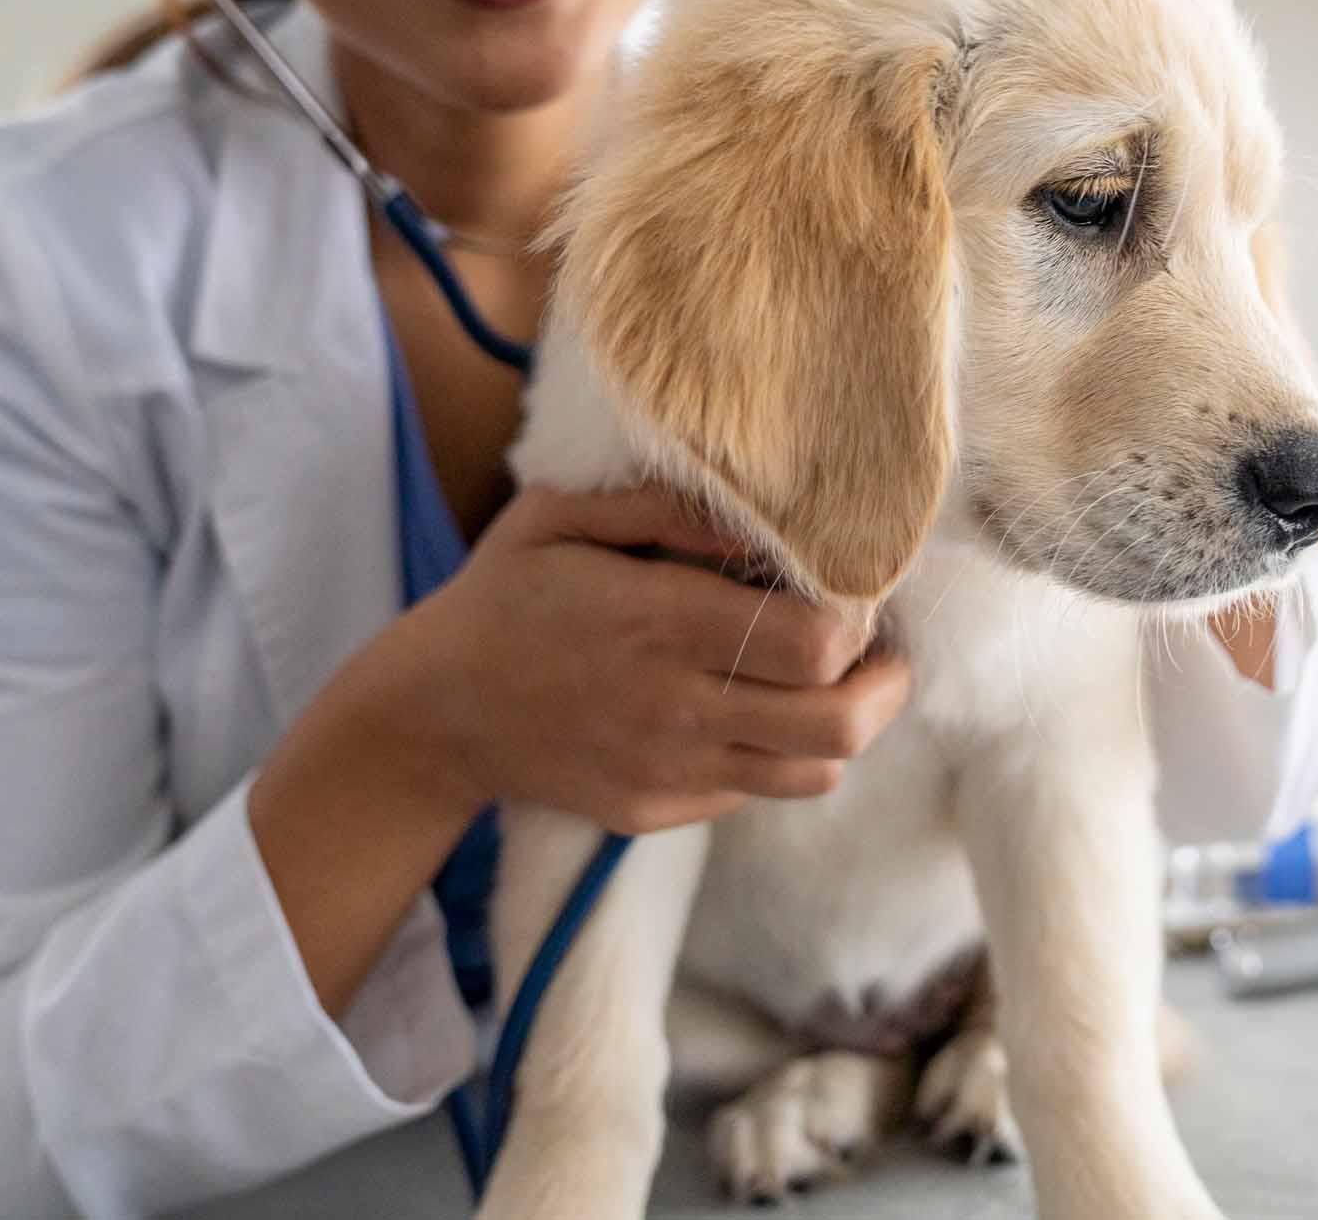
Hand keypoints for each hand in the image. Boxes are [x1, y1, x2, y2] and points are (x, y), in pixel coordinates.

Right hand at [395, 484, 911, 834]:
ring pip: (815, 773)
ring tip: (831, 684)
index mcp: (660, 622)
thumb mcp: (562, 515)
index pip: (817, 643)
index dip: (858, 618)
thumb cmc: (505, 595)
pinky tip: (747, 710)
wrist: (433, 713)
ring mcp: (668, 771)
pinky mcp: (655, 812)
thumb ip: (666, 506)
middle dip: (884, 683)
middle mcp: (676, 708)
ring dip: (843, 726)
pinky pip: (755, 792)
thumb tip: (767, 518)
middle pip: (840, 723)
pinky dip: (775, 754)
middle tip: (879, 649)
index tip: (849, 589)